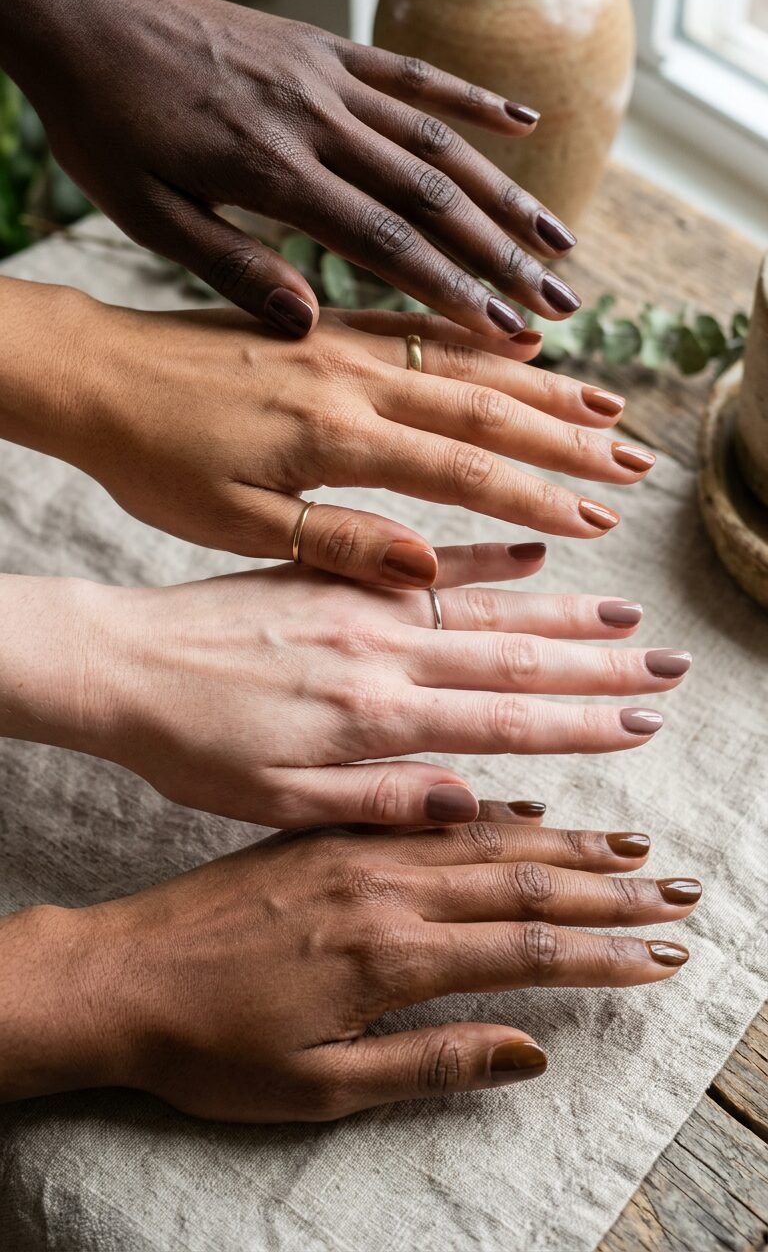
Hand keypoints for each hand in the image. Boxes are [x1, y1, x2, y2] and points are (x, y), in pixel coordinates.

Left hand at [2, 0, 580, 337]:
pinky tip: (524, 124)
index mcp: (272, 175)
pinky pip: (412, 74)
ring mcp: (327, 78)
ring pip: (438, 141)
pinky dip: (471, 100)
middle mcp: (317, 123)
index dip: (455, 291)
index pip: (387, 244)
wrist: (81, 15)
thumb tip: (308, 324)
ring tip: (562, 241)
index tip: (507, 333)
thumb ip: (229, 267)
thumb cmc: (104, 126)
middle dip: (505, 258)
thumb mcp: (145, 215)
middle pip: (434, 198)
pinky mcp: (324, 48)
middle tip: (561, 306)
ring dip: (507, 193)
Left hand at [7, 822, 698, 1118]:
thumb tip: (530, 1053)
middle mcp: (383, 887)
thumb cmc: (210, 1047)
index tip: (661, 953)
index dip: (603, 953)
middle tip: (673, 891)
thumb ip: (429, 1063)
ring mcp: (356, 850)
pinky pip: (427, 818)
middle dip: (607, 892)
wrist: (116, 973)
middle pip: (521, 882)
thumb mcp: (316, 1086)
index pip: (526, 949)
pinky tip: (527, 815)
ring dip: (564, 846)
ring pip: (483, 839)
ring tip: (629, 848)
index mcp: (388, 954)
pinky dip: (489, 817)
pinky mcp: (327, 832)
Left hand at [9, 289, 651, 586]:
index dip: (538, 495)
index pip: (462, 470)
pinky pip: (418, 326)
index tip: (598, 518)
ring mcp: (340, 343)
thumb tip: (433, 572)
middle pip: (485, 408)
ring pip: (464, 362)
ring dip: (544, 386)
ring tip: (608, 405)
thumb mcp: (234, 523)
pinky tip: (520, 344)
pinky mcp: (323, 324)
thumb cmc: (153, 461)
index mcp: (333, 438)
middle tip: (635, 461)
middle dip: (569, 438)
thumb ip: (338, 543)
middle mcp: (351, 379)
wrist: (93, 374)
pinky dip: (478, 338)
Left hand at [26, 551, 689, 825]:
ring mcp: (360, 603)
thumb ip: (377, 802)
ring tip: (629, 611)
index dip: (580, 723)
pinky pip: (423, 558)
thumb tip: (472, 806)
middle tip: (667, 664)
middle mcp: (379, 652)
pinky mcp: (335, 569)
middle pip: (513, 656)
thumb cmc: (189, 745)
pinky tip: (530, 549)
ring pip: (482, 603)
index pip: (502, 720)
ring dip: (563, 607)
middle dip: (600, 664)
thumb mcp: (274, 802)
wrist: (119, 662)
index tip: (642, 721)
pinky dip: (481, 555)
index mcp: (370, 717)